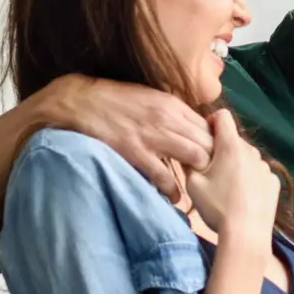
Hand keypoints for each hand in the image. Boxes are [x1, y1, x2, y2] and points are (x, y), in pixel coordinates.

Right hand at [35, 73, 212, 199]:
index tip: (213, 158)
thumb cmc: (115, 100)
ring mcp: (154, 136)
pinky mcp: (137, 152)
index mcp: (173, 105)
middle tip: (210, 176)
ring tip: (196, 186)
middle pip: (208, 143)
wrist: (79, 102)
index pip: (209, 127)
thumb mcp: (150, 97)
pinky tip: (173, 196)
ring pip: (196, 157)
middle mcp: (169, 119)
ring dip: (199, 175)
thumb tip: (194, 128)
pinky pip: (165, 176)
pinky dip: (173, 190)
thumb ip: (173, 112)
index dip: (215, 145)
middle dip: (213, 161)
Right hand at [184, 109, 278, 241]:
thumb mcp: (193, 183)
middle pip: (234, 140)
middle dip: (222, 148)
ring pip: (247, 157)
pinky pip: (258, 173)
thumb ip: (190, 161)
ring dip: (237, 163)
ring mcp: (266, 168)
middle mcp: (252, 151)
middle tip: (211, 169)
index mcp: (231, 146)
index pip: (223, 116)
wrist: (246, 233)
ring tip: (227, 185)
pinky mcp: (274, 182)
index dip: (211, 122)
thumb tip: (189, 151)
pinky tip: (243, 195)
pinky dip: (250, 178)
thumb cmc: (216, 205)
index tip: (204, 138)